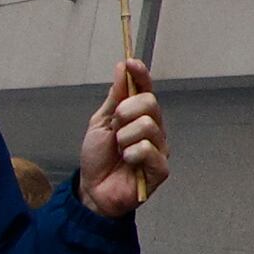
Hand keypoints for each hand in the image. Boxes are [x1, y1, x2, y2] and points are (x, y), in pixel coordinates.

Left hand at [79, 59, 167, 213]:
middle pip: (150, 103)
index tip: (130, 63)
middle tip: (115, 127)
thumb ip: (114, 98)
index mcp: (139, 116)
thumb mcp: (100, 122)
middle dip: (126, 112)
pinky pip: (149, 149)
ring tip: (119, 150)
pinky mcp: (160, 168)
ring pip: (148, 126)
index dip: (140, 74)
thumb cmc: (98, 158)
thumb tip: (122, 69)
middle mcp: (153, 129)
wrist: (93, 189)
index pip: (146, 89)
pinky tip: (127, 162)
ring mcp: (159, 148)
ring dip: (125, 137)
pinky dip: (132, 154)